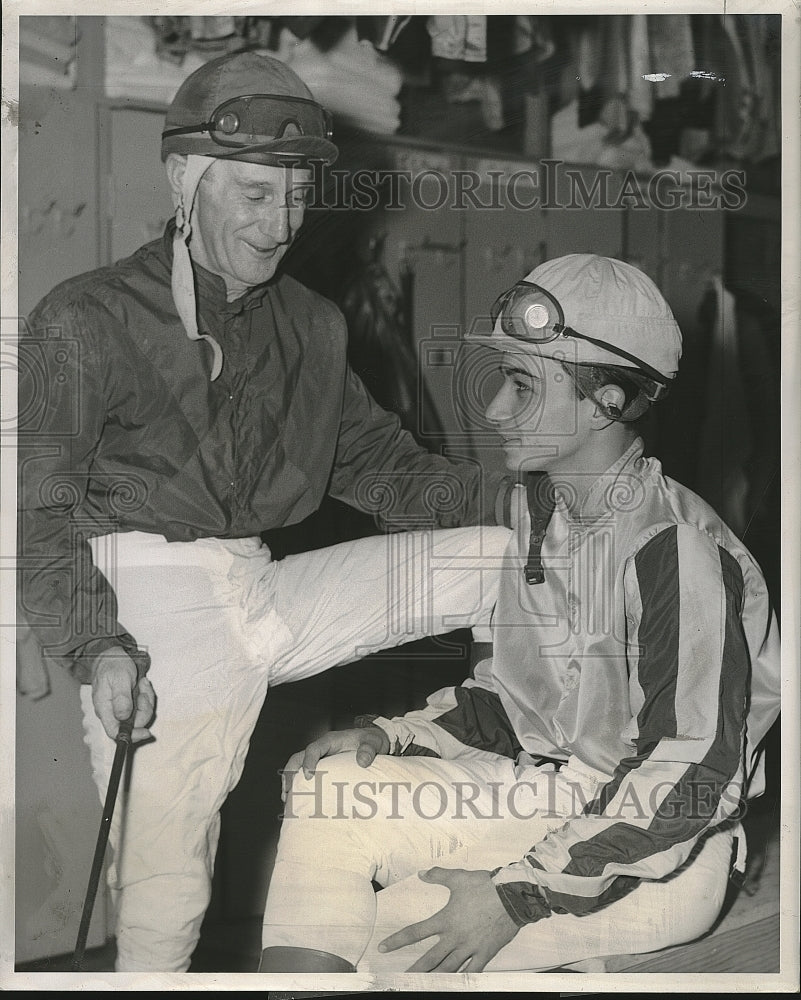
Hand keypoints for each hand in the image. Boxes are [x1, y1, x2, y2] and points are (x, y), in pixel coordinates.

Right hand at [91, 646, 154, 742]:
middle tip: (144, 690)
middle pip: (132, 724)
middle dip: (144, 709)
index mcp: (104, 709)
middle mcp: (112, 712)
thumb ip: (121, 698)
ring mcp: (120, 707)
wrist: (112, 654)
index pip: (115, 732)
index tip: (146, 732)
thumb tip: (123, 717)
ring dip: (146, 700)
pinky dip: (146, 696)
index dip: (131, 736)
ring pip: (139, 715)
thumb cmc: (113, 664)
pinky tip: (142, 684)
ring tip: (142, 683)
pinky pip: (142, 706)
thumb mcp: (120, 678)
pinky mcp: (128, 702)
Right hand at [280, 725, 389, 800]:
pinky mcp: (322, 767)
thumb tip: (362, 761)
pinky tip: (298, 799)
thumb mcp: (373, 743)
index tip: (309, 776)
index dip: (308, 761)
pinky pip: (305, 774)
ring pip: (298, 766)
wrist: (374, 741)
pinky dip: (298, 785)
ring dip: (290, 781)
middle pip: (298, 757)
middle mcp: (321, 749)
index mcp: (330, 741)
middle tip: (288, 792)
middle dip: (290, 773)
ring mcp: (320, 758)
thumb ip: (368, 750)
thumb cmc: (371, 741)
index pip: (314, 749)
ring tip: (287, 799)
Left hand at [378, 868, 518, 971]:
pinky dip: (464, 979)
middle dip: (415, 970)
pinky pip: (473, 971)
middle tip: (401, 980)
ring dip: (435, 978)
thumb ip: (438, 876)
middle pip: (430, 958)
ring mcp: (470, 947)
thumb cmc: (484, 886)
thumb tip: (421, 873)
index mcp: (445, 919)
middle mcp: (455, 937)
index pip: (416, 931)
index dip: (398, 940)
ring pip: (449, 968)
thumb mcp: (458, 878)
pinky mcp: (485, 953)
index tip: (383, 947)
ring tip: (423, 986)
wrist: (512, 896)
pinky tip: (455, 984)